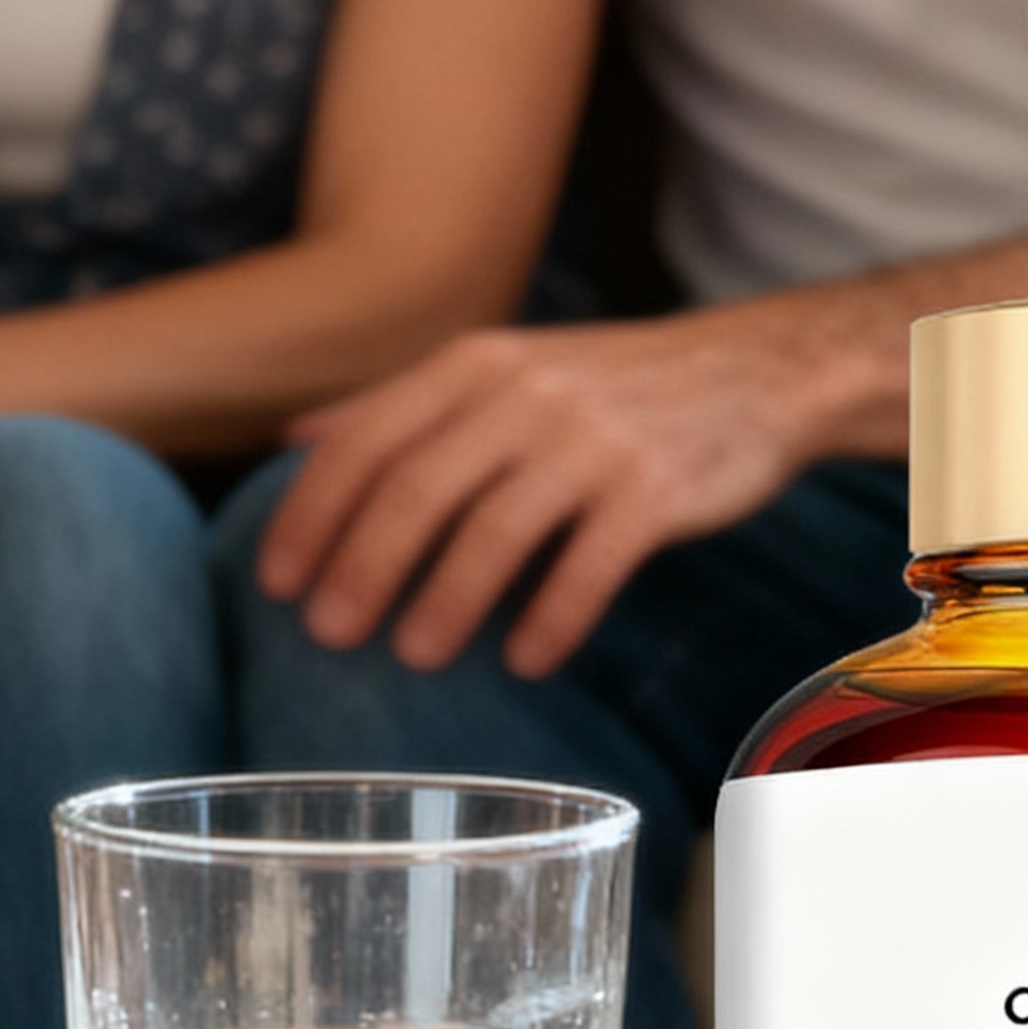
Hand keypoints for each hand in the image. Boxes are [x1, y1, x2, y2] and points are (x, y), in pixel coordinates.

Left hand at [255, 301, 878, 680]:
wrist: (752, 370)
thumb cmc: (606, 384)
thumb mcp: (499, 368)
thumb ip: (401, 403)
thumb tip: (294, 440)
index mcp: (471, 365)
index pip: (364, 441)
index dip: (311, 515)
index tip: (275, 583)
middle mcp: (523, 394)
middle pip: (416, 487)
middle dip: (361, 567)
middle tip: (328, 637)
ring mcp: (592, 440)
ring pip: (495, 529)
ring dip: (446, 602)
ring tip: (416, 658)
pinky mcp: (655, 488)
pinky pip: (590, 565)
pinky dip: (551, 618)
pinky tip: (525, 663)